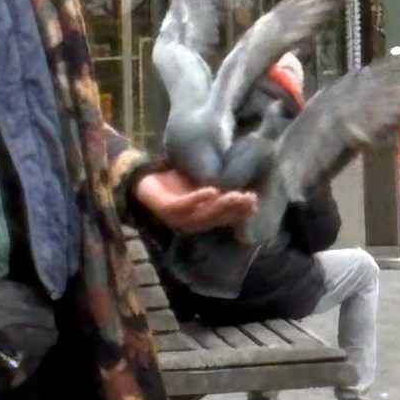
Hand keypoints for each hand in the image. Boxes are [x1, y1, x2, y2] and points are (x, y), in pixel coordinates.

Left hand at [133, 169, 259, 235]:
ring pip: (202, 216)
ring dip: (220, 207)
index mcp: (200, 217)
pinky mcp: (165, 209)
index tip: (255, 202)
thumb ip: (218, 184)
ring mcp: (177, 217)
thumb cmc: (175, 181)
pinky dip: (197, 199)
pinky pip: (183, 206)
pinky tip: (212, 191)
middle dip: (234, 210)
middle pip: (215, 219)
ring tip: (235, 196)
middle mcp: (191, 222)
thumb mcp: (200, 182)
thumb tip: (241, 179)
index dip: (240, 212)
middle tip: (249, 199)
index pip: (224, 218)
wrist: (143, 177)